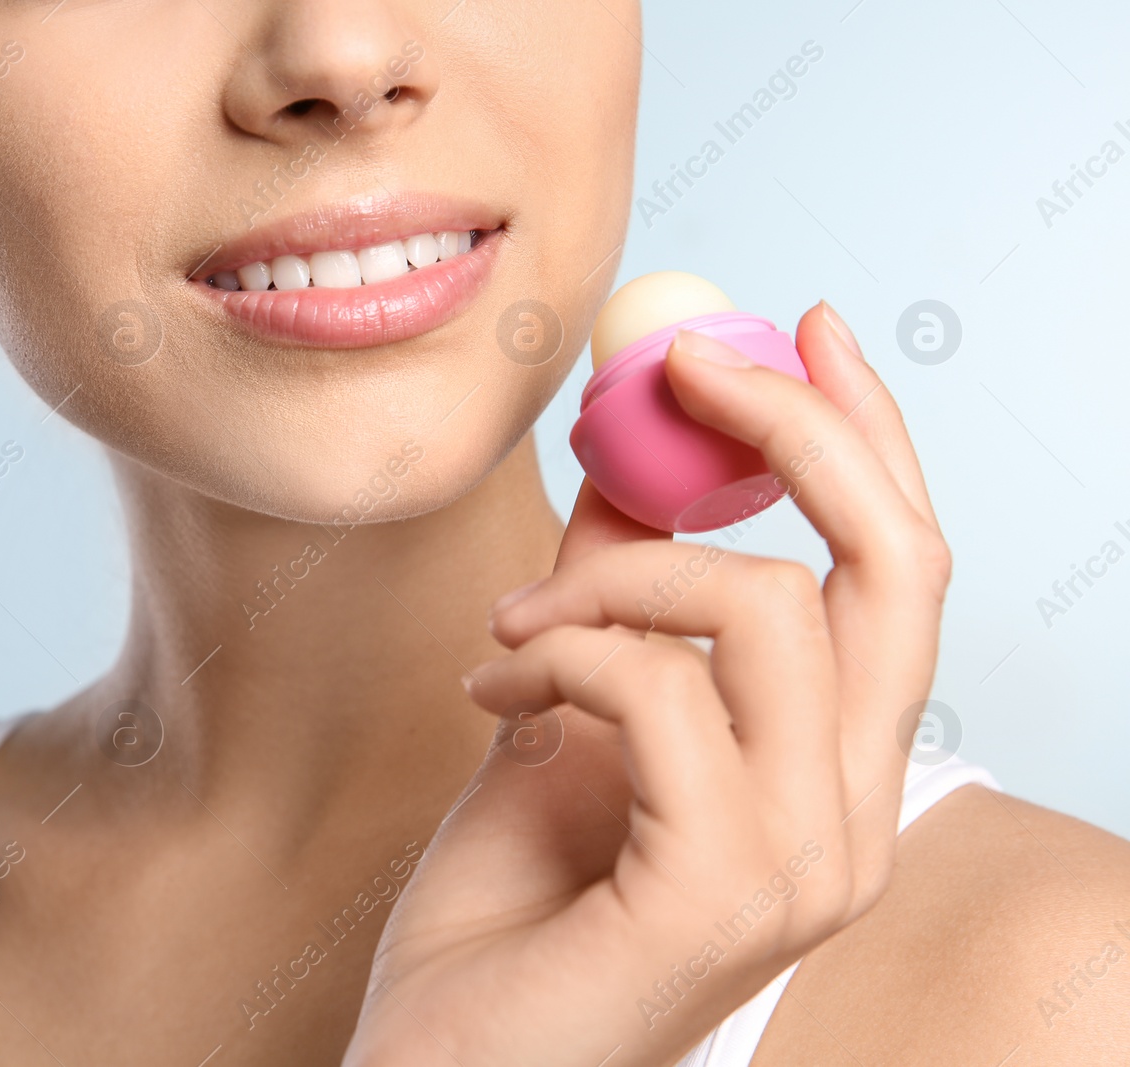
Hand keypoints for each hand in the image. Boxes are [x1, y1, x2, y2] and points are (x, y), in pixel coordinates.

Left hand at [341, 304, 951, 1066]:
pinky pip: (661, 686)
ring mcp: (806, 860)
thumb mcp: (562, 711)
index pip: (899, 578)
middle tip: (687, 367)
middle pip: (894, 569)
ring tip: (509, 631)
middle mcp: (851, 818)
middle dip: (797, 433)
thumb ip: (614, 596)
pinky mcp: (730, 887)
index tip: (801, 327)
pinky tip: (493, 690)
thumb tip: (626, 456)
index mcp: (827, 774)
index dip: (865, 439)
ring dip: (607, 585)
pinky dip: (562, 655)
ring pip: (763, 610)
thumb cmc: (502, 916)